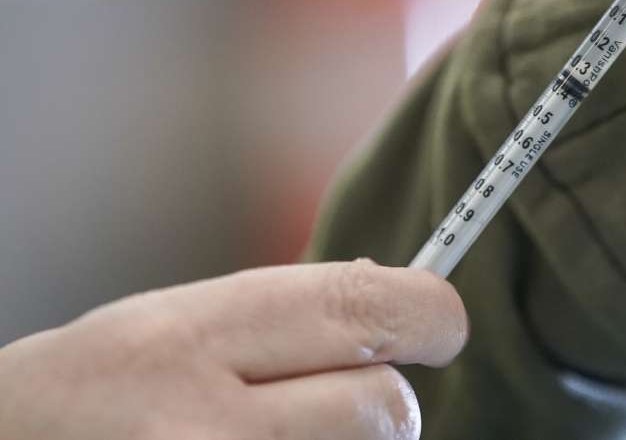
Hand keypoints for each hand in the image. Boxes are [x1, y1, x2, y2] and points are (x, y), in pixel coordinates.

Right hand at [0, 261, 466, 439]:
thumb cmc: (87, 401)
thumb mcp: (162, 327)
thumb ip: (274, 317)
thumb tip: (393, 296)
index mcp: (190, 337)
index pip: (359, 307)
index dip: (427, 314)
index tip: (441, 326)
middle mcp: (204, 422)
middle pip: (382, 406)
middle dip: (384, 404)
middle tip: (353, 400)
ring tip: (275, 438)